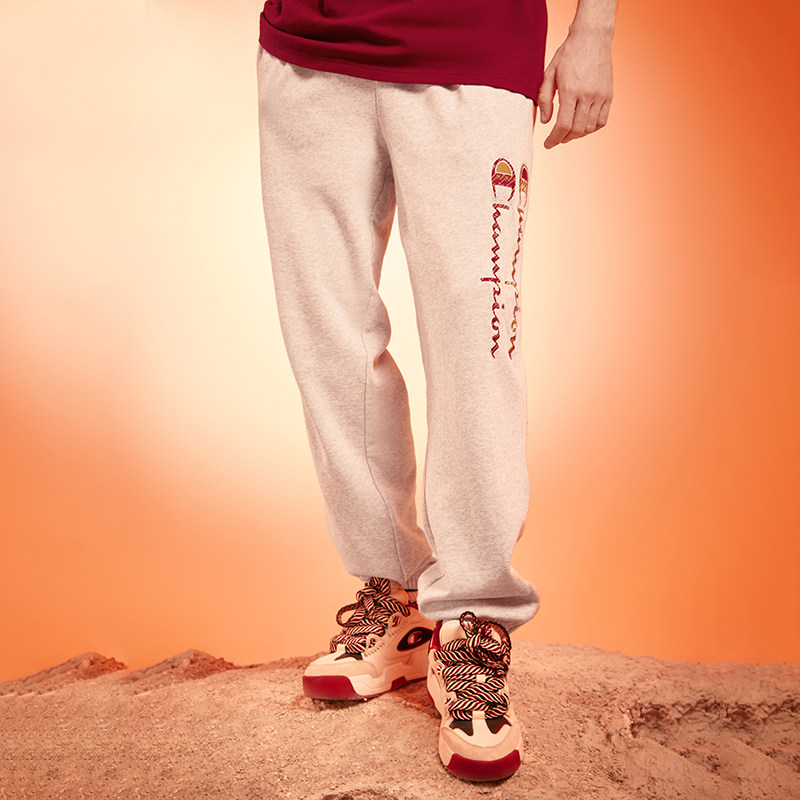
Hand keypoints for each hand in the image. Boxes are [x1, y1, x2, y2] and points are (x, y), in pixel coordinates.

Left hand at [537, 26, 613, 148]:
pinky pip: (602, 121)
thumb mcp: (549, 73)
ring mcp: (600, 95)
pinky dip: (592, 129)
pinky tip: (583, 126)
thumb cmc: (568, 55)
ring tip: (569, 132)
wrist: (591, 37)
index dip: (554, 139)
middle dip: (564, 139)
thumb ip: (544, 99)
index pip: (563, 125)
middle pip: (576, 130)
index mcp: (570, 90)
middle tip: (557, 139)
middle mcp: (587, 95)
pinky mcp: (609, 95)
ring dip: (577, 135)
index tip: (548, 144)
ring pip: (589, 128)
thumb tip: (545, 121)